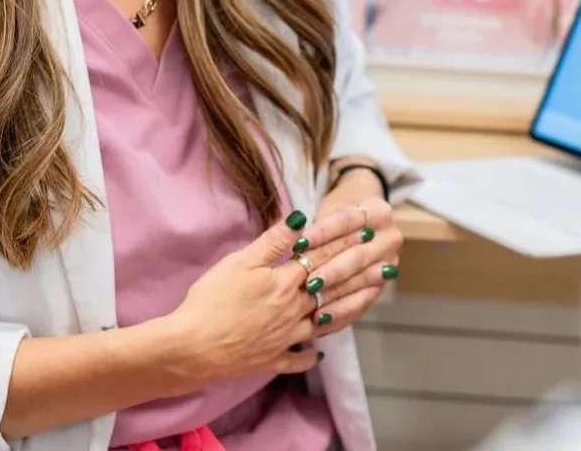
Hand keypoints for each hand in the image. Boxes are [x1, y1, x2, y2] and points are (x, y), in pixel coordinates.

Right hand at [169, 208, 359, 387]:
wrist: (192, 349)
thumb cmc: (212, 300)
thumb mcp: (240, 262)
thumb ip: (274, 242)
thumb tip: (302, 220)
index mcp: (285, 283)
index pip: (321, 257)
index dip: (345, 243)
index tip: (369, 232)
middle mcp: (292, 311)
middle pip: (331, 289)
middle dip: (361, 274)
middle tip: (387, 265)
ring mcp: (284, 338)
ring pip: (324, 322)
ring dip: (350, 308)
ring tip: (371, 297)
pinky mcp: (270, 360)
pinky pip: (296, 358)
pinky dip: (309, 355)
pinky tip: (318, 352)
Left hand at [294, 172, 402, 335]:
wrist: (359, 226)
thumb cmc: (336, 218)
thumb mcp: (327, 212)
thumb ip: (315, 225)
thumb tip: (292, 226)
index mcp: (379, 211)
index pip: (348, 221)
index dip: (323, 233)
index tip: (300, 244)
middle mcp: (390, 237)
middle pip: (358, 255)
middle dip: (332, 269)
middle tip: (308, 282)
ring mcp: (390, 263)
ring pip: (361, 280)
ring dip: (336, 293)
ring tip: (312, 303)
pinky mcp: (382, 286)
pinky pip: (362, 302)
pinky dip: (341, 311)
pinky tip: (322, 318)